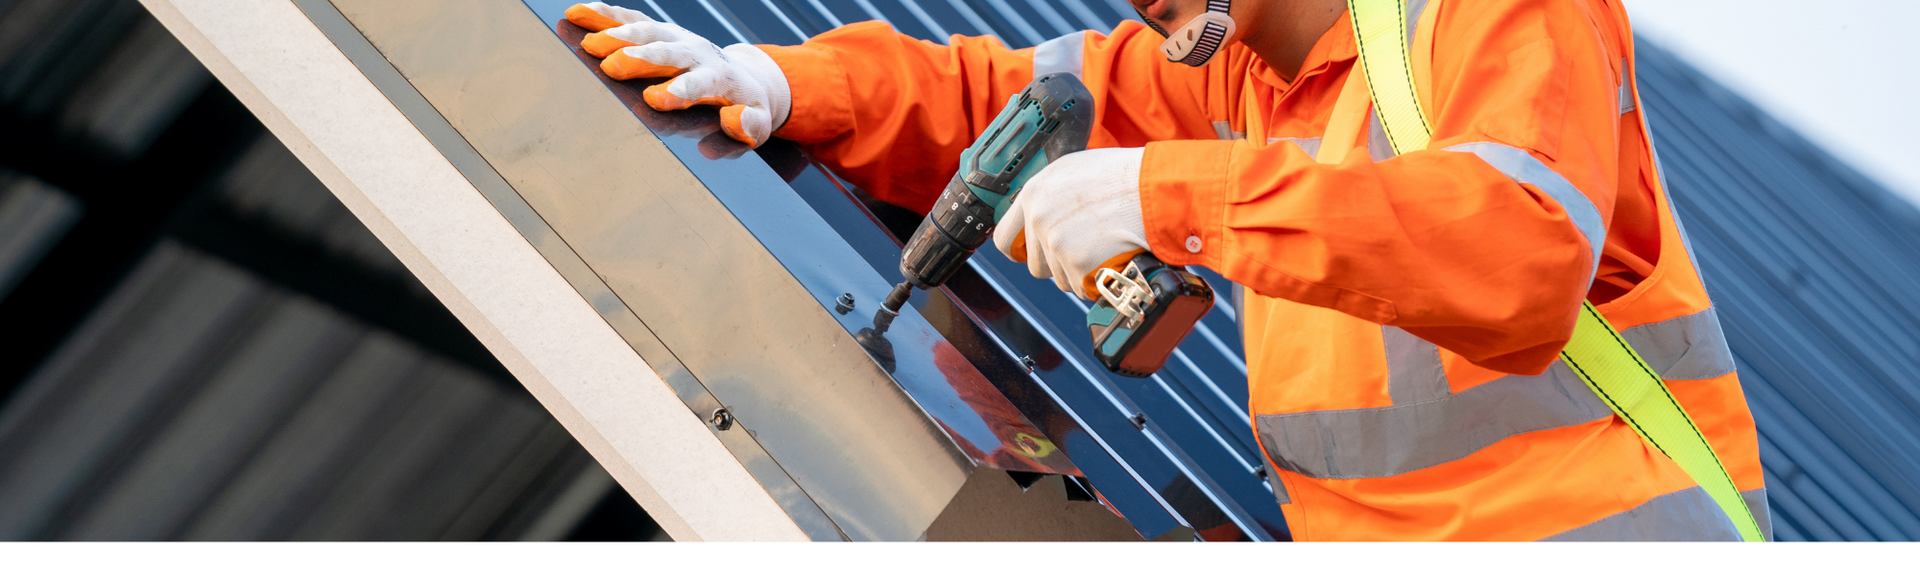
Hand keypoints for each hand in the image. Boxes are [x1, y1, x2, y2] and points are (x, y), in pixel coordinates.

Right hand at [565, 3, 790, 147]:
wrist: (746, 78)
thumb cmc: (746, 109)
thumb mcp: (757, 125)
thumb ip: (746, 128)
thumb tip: (732, 120)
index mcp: (721, 77)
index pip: (700, 82)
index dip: (679, 89)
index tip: (654, 99)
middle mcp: (698, 51)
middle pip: (668, 52)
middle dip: (641, 58)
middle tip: (612, 67)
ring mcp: (678, 37)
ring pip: (647, 30)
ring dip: (617, 35)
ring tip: (588, 44)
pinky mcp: (661, 31)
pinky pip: (632, 18)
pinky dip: (604, 15)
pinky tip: (577, 14)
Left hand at [992, 147, 1150, 298]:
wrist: (1152, 189)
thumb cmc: (1122, 177)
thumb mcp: (1073, 171)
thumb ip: (1050, 196)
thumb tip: (1039, 214)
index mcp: (1033, 194)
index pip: (1005, 238)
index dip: (1021, 249)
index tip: (1032, 252)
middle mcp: (1039, 219)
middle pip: (1036, 265)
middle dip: (1057, 264)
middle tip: (1085, 248)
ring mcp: (1056, 243)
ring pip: (1059, 279)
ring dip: (1079, 272)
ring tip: (1103, 248)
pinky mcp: (1076, 263)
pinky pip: (1080, 287)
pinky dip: (1097, 281)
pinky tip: (1111, 258)